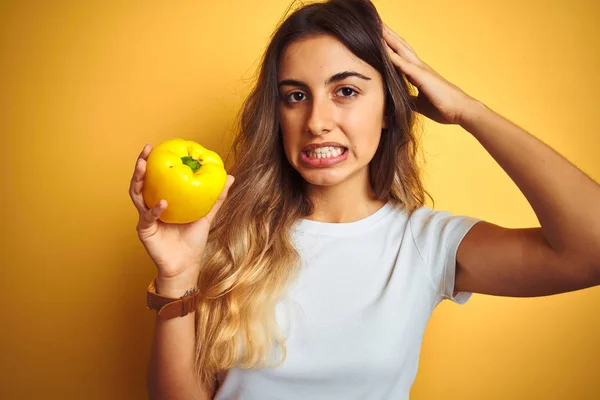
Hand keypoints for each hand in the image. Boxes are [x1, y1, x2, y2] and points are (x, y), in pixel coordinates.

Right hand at [129, 144, 234, 283]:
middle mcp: (150, 206)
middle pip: (140, 182)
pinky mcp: (145, 231)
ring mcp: (145, 218)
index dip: (153, 162)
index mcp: (162, 200)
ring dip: (138, 180)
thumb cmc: (193, 241)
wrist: (186, 265)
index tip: (156, 146)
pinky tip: (162, 202)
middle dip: (140, 165)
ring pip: (136, 195)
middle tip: (145, 151)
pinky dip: (154, 209)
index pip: (154, 177)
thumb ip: (216, 197)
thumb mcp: (207, 215)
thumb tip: (230, 177)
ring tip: (143, 166)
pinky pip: (147, 217)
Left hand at [382, 23, 476, 124]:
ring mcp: (421, 70)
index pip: (401, 56)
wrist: (460, 111)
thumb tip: (399, 101)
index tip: (379, 38)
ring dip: (389, 38)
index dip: (391, 46)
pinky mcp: (421, 76)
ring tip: (378, 27)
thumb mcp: (420, 104)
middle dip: (388, 36)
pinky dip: (392, 55)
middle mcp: (419, 67)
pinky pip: (403, 64)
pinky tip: (382, 47)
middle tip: (376, 23)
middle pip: (400, 47)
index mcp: (418, 73)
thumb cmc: (443, 107)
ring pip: (401, 50)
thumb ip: (410, 99)